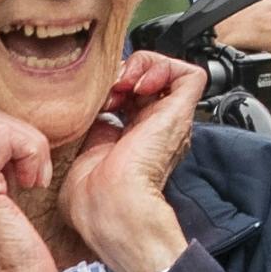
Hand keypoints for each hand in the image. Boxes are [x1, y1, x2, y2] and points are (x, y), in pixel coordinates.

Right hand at [0, 114, 65, 271]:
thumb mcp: (15, 220)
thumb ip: (9, 188)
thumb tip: (26, 161)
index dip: (13, 145)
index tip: (32, 179)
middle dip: (20, 137)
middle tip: (35, 175)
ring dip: (26, 142)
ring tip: (35, 179)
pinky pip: (1, 137)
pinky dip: (28, 148)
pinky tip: (36, 181)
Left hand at [60, 52, 199, 271]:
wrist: (107, 205)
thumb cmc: (90, 198)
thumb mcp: (81, 154)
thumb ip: (90, 132)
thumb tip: (90, 113)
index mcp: (133, 140)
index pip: (131, 96)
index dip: (112, 85)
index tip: (94, 98)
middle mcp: (156, 129)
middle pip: (148, 80)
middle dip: (123, 73)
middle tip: (106, 90)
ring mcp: (170, 121)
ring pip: (169, 71)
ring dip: (141, 66)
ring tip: (121, 85)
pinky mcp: (180, 114)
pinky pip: (190, 74)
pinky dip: (161, 66)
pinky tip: (137, 83)